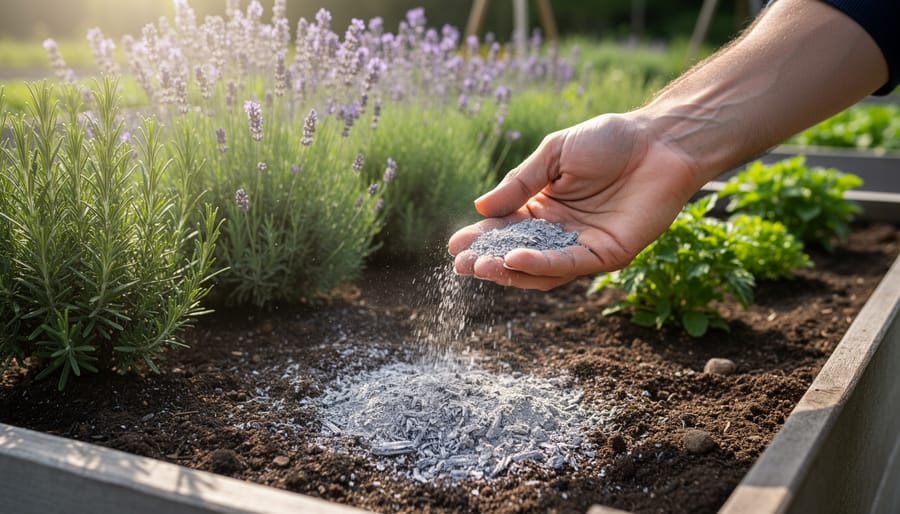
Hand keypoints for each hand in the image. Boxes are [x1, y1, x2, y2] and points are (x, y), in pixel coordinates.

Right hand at [448, 113, 702, 289]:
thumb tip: (479, 208)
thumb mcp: (553, 155)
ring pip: (540, 269)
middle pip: (518, 254)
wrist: (659, 140)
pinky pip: (569, 265)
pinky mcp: (607, 255)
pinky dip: (541, 264)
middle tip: (461, 264)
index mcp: (544, 206)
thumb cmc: (609, 140)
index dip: (480, 238)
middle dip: (488, 260)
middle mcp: (560, 231)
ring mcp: (583, 246)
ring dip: (509, 269)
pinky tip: (516, 257)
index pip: (505, 229)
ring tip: (482, 265)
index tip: (453, 245)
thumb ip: (519, 183)